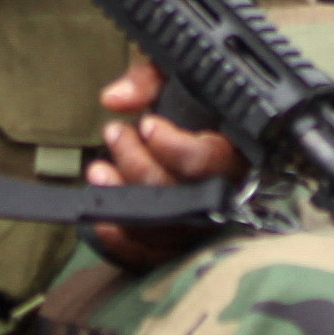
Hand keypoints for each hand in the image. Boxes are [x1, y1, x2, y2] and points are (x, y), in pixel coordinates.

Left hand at [83, 54, 240, 272]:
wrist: (199, 136)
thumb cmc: (192, 107)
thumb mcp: (178, 79)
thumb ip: (149, 80)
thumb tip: (114, 99)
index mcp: (235, 152)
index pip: (208, 160)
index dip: (171, 145)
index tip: (146, 124)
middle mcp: (225, 194)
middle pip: (179, 193)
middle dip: (136, 162)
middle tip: (115, 133)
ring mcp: (202, 226)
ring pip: (162, 225)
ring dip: (121, 195)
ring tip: (99, 168)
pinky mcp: (179, 246)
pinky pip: (150, 255)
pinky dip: (121, 237)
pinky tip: (101, 212)